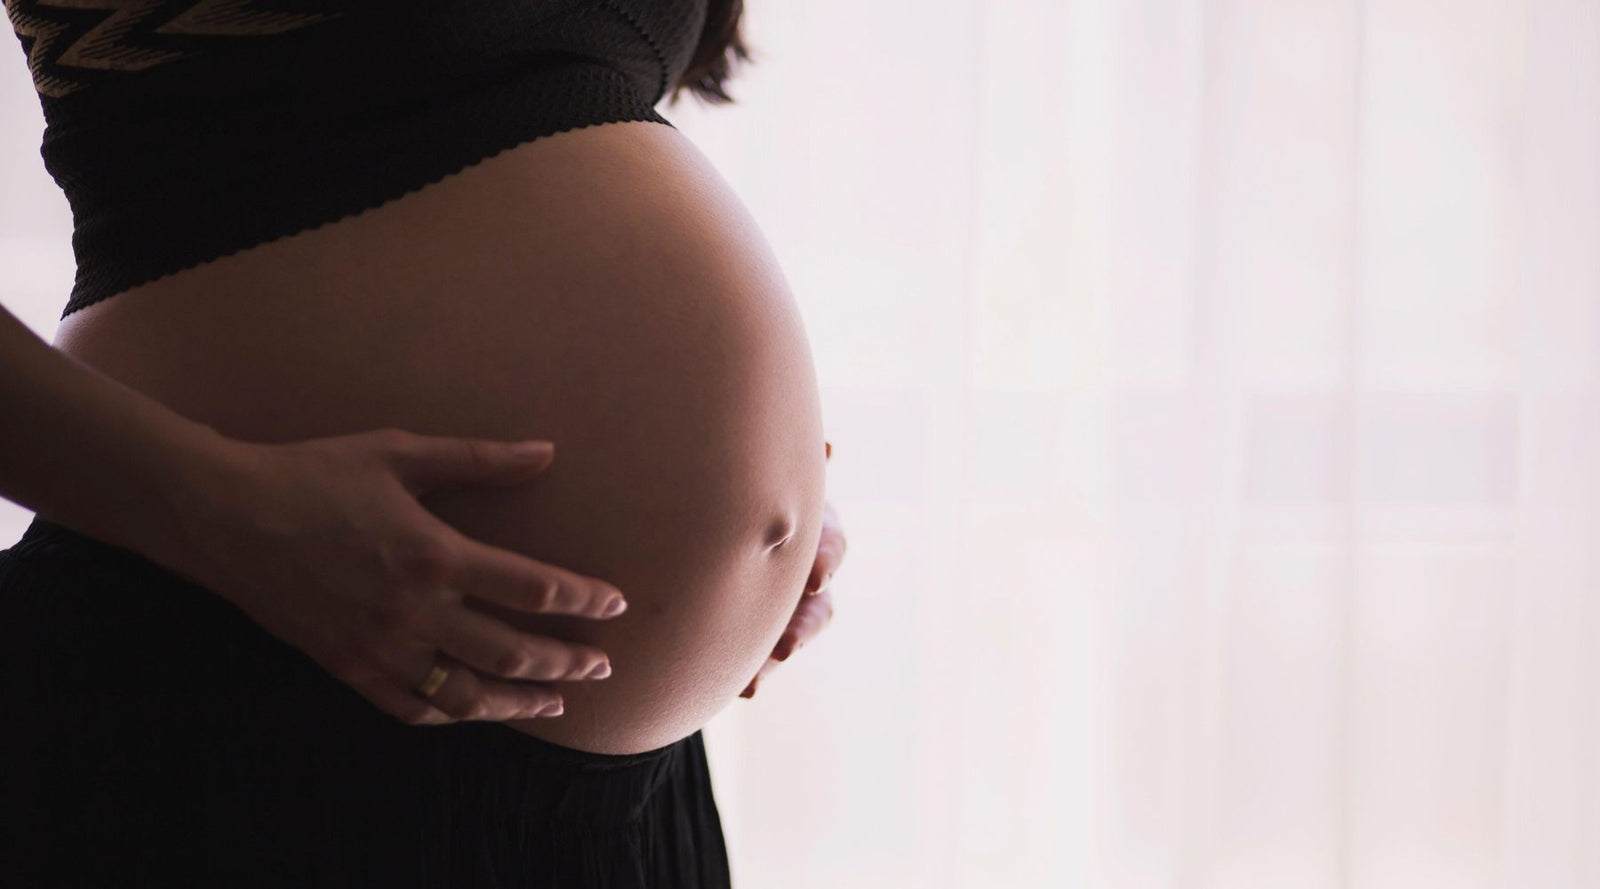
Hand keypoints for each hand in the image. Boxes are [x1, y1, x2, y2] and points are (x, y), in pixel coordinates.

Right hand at [163, 428, 627, 726]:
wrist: (226, 516)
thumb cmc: (315, 473)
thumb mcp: (400, 452)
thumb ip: (479, 458)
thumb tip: (547, 451)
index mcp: (434, 555)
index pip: (533, 589)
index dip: (583, 600)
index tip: (616, 604)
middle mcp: (413, 612)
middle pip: (513, 652)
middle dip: (567, 661)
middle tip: (604, 665)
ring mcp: (379, 648)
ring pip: (468, 694)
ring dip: (521, 701)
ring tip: (558, 701)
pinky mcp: (348, 668)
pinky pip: (412, 707)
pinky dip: (453, 715)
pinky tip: (477, 711)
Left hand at [740, 441, 845, 698]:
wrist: (709, 521)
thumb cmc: (742, 481)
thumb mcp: (761, 475)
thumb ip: (782, 472)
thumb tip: (828, 449)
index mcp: (810, 523)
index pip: (829, 542)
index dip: (826, 560)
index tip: (815, 578)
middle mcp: (806, 565)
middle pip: (818, 603)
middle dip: (803, 624)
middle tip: (786, 645)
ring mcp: (789, 602)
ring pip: (795, 635)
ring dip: (777, 657)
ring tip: (755, 682)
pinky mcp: (768, 630)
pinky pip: (763, 658)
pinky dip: (755, 674)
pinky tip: (743, 689)